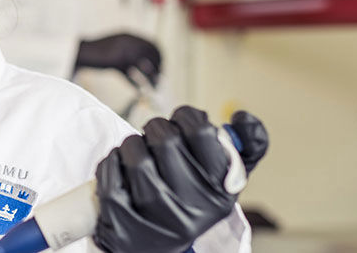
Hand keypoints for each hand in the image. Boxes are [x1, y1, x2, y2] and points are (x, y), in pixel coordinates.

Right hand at [75, 33, 161, 85]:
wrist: (81, 52)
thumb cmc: (98, 55)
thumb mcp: (117, 53)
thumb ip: (131, 60)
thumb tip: (148, 72)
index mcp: (129, 36)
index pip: (152, 44)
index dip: (159, 57)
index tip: (159, 68)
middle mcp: (128, 40)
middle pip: (151, 52)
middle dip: (157, 67)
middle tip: (157, 79)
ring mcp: (121, 48)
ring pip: (143, 62)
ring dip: (150, 75)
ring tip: (152, 86)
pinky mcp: (114, 59)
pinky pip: (130, 72)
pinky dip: (135, 82)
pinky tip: (137, 89)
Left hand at [92, 106, 267, 252]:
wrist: (154, 245)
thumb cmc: (191, 200)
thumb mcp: (227, 179)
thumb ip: (247, 146)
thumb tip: (242, 117)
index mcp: (220, 192)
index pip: (202, 131)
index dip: (187, 117)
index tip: (183, 123)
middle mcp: (190, 207)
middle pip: (165, 137)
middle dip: (157, 129)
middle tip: (158, 140)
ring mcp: (154, 216)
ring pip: (134, 149)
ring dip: (133, 144)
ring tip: (140, 156)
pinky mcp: (120, 219)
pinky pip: (109, 167)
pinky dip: (113, 160)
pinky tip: (123, 172)